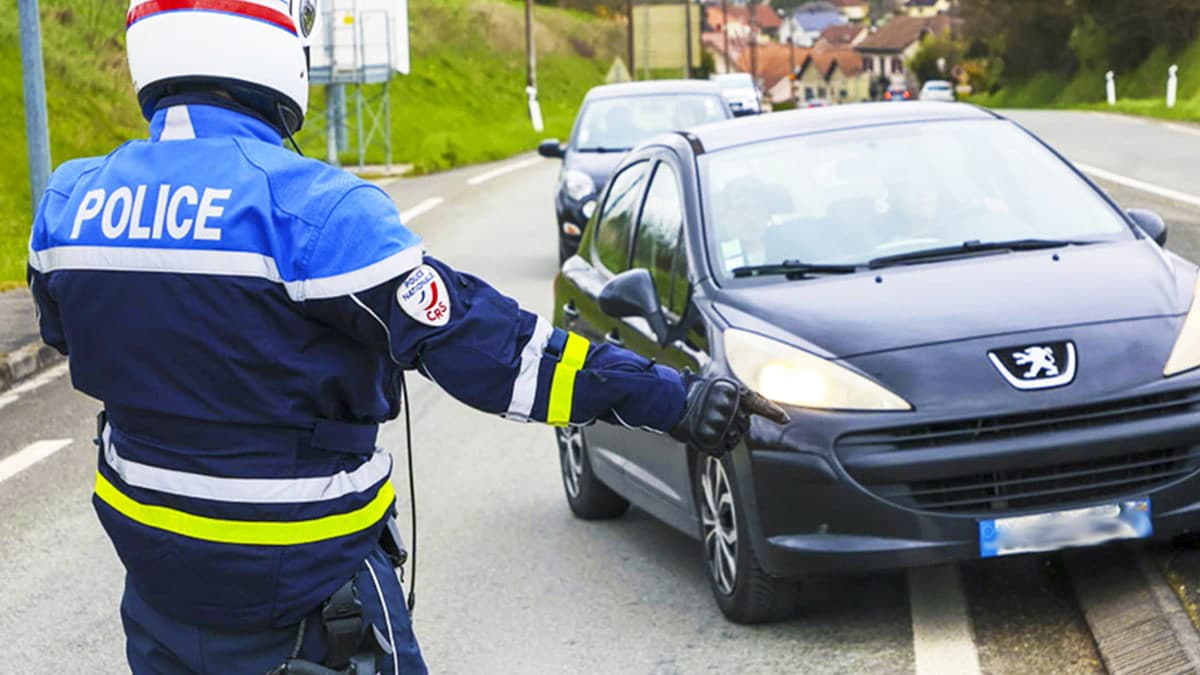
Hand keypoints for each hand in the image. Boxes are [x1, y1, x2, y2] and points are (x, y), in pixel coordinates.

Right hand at [669, 375, 789, 454]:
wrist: (665, 401)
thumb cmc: (685, 393)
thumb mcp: (712, 388)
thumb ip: (731, 398)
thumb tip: (751, 407)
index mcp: (732, 390)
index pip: (758, 402)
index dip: (772, 412)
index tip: (785, 419)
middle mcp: (730, 406)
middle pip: (743, 426)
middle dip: (731, 427)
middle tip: (712, 419)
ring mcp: (723, 422)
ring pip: (733, 440)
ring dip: (721, 437)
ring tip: (705, 426)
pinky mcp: (714, 437)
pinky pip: (721, 450)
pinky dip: (712, 447)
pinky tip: (703, 437)